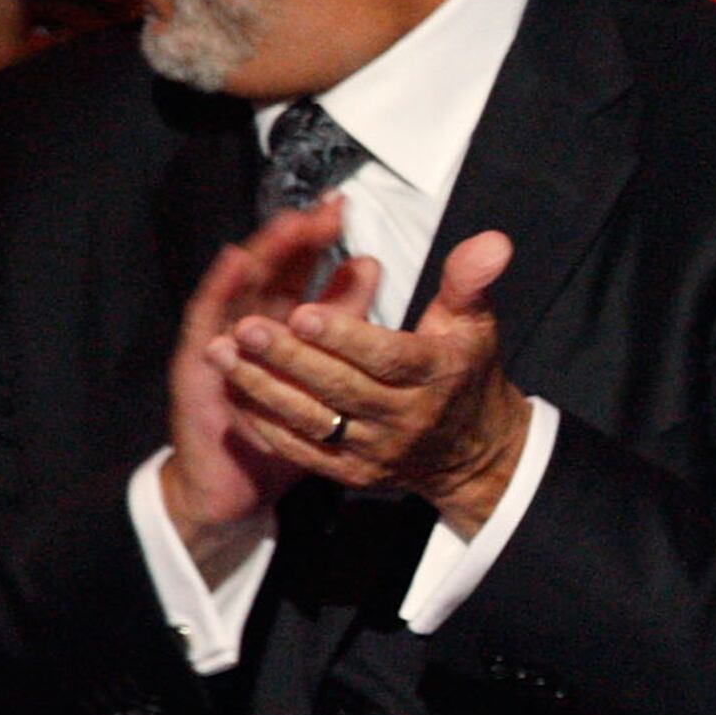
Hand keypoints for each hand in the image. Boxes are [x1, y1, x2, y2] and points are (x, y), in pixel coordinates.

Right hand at [159, 201, 352, 569]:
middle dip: (296, 236)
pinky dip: (222, 287)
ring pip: (241, 287)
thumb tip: (368, 265)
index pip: (297, 269)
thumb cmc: (286, 425)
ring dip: (264, 253)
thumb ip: (344, 318)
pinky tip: (239, 262)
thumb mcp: (324, 370)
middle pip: (270, 269)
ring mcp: (218, 340)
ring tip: (291, 224)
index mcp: (276, 321)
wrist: (238, 482)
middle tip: (325, 209)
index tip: (341, 209)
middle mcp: (245, 323)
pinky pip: (207, 319)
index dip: (316, 238)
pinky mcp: (197, 362)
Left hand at [219, 228, 537, 533]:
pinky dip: (268, 423)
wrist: (474, 453)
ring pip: (315, 420)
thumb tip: (492, 241)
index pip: (387, 357)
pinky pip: (304, 450)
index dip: (344, 337)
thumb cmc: (464, 375)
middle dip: (291, 358)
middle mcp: (406, 418)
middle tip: (247, 327)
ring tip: (224, 353)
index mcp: (435, 376)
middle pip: (342, 387)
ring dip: (265, 387)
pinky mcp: (354, 473)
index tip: (303, 312)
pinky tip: (237, 392)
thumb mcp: (475, 324)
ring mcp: (377, 450)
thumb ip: (471, 280)